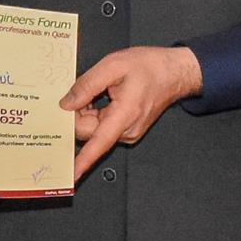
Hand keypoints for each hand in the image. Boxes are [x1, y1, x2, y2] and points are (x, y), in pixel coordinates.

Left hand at [60, 46, 203, 178]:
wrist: (174, 72)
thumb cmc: (151, 67)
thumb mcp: (114, 65)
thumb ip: (87, 85)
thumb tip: (66, 104)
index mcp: (125, 115)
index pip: (99, 144)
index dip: (83, 161)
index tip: (72, 175)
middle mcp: (127, 130)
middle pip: (88, 133)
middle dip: (78, 113)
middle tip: (85, 90)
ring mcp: (128, 132)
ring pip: (93, 130)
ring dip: (88, 111)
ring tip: (102, 89)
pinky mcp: (127, 130)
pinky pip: (101, 127)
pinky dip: (96, 113)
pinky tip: (104, 95)